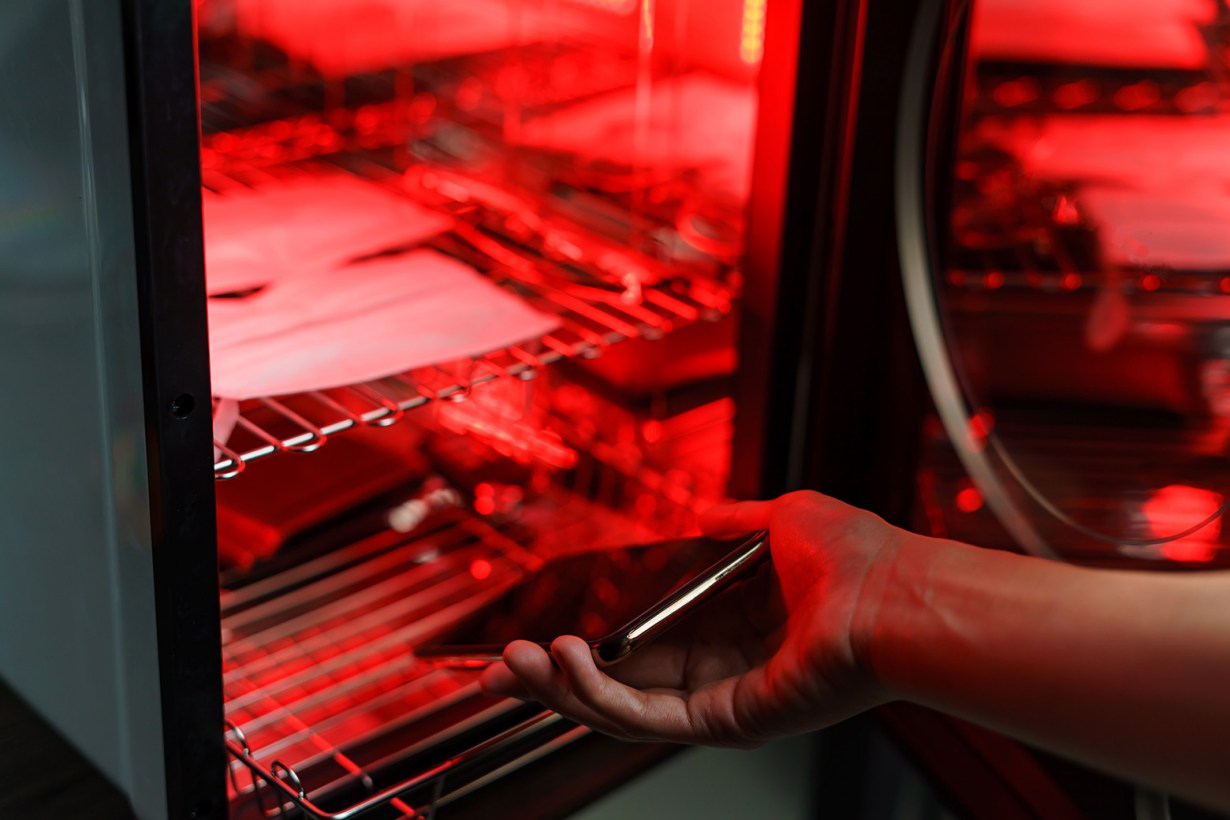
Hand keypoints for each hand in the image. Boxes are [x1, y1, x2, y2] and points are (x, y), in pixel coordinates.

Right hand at [478, 490, 902, 746]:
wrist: (895, 590)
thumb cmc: (855, 557)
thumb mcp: (778, 520)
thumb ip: (728, 523)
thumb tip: (699, 515)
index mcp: (724, 627)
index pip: (634, 641)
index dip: (582, 637)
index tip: (535, 625)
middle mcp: (717, 669)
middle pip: (613, 682)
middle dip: (549, 677)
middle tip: (501, 665)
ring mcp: (718, 699)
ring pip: (617, 706)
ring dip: (556, 687)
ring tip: (514, 665)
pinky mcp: (724, 719)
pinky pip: (643, 716)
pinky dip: (595, 693)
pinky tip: (564, 661)